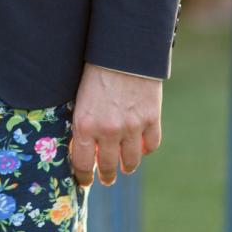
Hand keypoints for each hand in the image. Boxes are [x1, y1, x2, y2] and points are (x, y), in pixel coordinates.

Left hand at [69, 63, 161, 187]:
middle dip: (106, 175)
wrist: (122, 49)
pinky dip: (146, 148)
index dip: (83, 176)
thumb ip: (83, 123)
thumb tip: (83, 147)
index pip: (82, 163)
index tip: (84, 182)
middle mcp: (108, 130)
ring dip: (127, 166)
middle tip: (106, 178)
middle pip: (107, 167)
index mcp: (84, 124)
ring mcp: (131, 127)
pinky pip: (151, 146)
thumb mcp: (80, 98)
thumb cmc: (95, 70)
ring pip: (131, 161)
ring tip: (124, 166)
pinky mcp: (151, 119)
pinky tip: (141, 146)